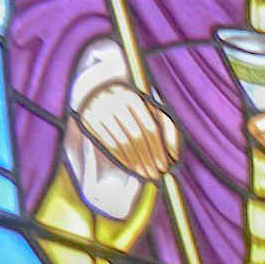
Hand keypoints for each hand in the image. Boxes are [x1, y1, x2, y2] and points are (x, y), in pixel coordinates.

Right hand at [65, 62, 166, 187]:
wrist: (95, 88)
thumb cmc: (131, 102)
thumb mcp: (150, 107)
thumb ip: (166, 126)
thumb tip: (175, 154)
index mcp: (134, 98)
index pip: (149, 128)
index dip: (158, 149)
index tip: (165, 165)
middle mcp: (115, 103)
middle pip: (136, 137)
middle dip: (148, 159)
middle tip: (156, 175)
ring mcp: (100, 111)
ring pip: (121, 143)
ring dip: (135, 162)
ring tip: (146, 175)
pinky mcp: (89, 120)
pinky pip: (108, 144)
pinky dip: (121, 159)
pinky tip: (131, 168)